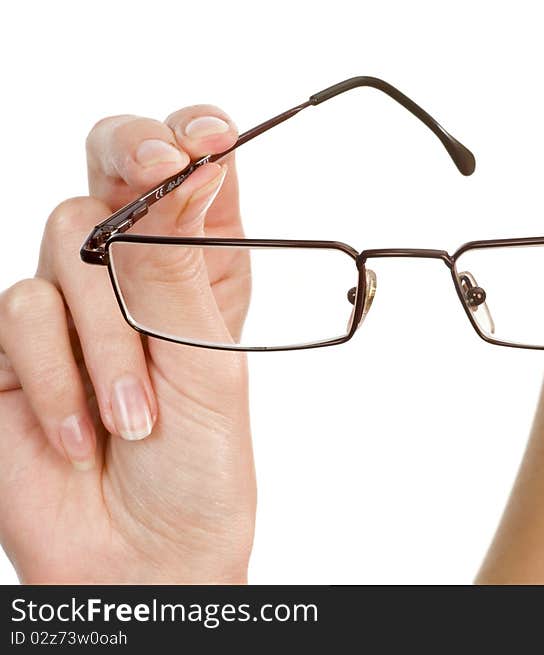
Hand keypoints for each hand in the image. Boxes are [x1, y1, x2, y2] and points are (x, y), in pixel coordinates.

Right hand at [0, 107, 255, 582]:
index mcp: (201, 270)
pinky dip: (58, 375)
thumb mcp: (209, 367)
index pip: (192, 173)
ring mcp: (70, 305)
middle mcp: (135, 274)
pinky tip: (81, 430)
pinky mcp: (15, 344)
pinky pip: (21, 310)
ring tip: (135, 416)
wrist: (143, 556)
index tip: (209, 138)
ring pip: (66, 241)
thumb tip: (178, 174)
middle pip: (111, 168)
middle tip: (159, 172)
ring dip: (108, 335)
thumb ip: (179, 274)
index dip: (193, 137)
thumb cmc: (200, 467)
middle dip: (132, 161)